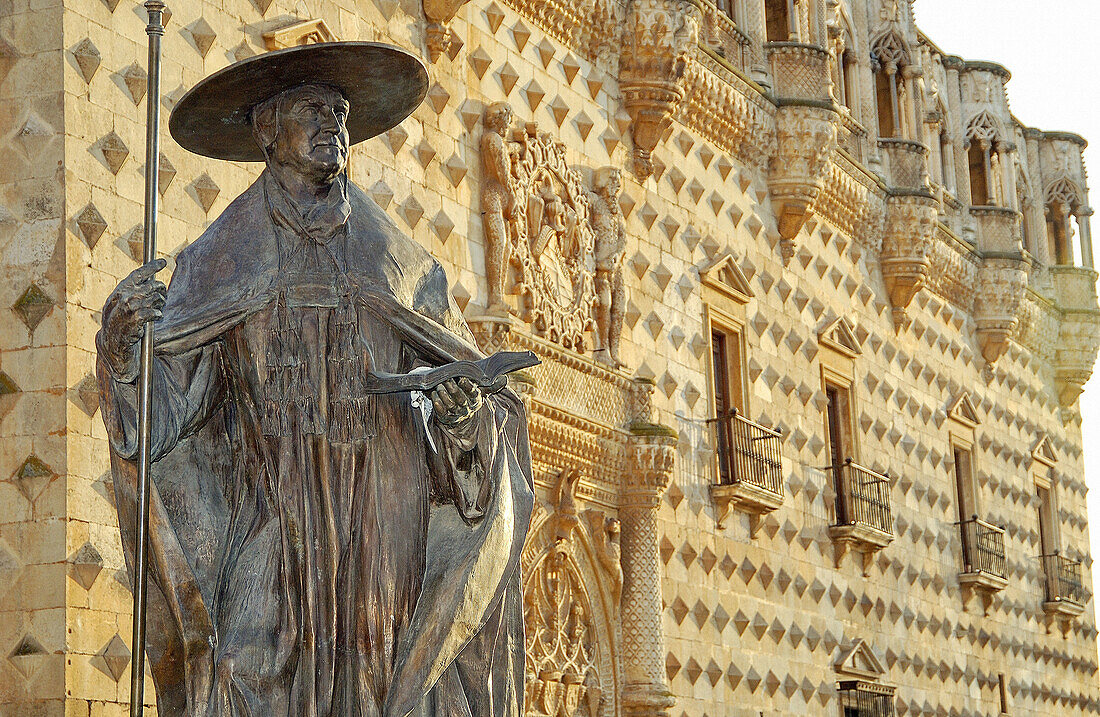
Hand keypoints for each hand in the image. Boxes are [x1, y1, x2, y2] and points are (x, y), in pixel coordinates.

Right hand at [100, 259, 166, 376]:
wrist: (112, 343)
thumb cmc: (121, 322)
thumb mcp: (123, 304)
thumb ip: (135, 292)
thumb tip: (153, 282)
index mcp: (120, 290)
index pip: (137, 274)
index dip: (151, 267)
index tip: (163, 262)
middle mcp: (122, 296)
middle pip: (150, 286)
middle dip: (160, 290)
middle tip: (163, 297)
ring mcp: (126, 308)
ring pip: (153, 299)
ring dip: (160, 303)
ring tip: (159, 309)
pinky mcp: (132, 320)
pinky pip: (152, 312)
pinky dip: (157, 314)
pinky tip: (156, 317)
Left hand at [429, 377, 482, 428]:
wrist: (462, 416)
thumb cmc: (465, 397)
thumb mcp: (471, 390)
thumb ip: (469, 381)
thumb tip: (462, 368)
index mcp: (475, 399)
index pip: (473, 393)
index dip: (467, 386)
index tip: (461, 378)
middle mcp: (468, 408)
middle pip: (461, 399)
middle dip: (453, 389)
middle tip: (446, 379)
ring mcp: (458, 415)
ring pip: (451, 405)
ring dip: (444, 395)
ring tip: (438, 386)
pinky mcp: (448, 419)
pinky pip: (442, 413)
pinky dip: (438, 404)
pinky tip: (434, 395)